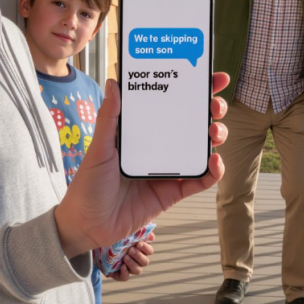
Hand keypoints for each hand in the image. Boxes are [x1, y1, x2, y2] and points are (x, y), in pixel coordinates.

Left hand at [56, 73, 229, 257]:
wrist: (86, 225)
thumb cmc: (87, 184)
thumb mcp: (99, 148)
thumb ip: (109, 117)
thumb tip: (114, 82)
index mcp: (142, 131)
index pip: (171, 104)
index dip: (193, 90)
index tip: (213, 77)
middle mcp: (159, 147)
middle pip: (193, 123)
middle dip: (211, 110)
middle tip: (216, 105)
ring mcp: (168, 170)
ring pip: (201, 149)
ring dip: (215, 136)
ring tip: (215, 132)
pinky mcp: (173, 193)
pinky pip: (200, 181)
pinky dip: (213, 171)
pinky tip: (214, 161)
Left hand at [109, 234, 154, 280]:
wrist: (98, 241)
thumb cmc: (115, 235)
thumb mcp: (127, 231)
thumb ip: (139, 230)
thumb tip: (151, 235)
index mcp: (139, 249)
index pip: (149, 251)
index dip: (146, 248)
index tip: (139, 243)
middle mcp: (136, 259)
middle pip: (145, 262)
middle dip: (139, 256)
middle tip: (131, 250)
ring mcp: (128, 267)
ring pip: (138, 271)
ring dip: (133, 264)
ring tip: (125, 257)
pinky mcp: (119, 274)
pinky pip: (125, 277)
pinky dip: (125, 273)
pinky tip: (122, 267)